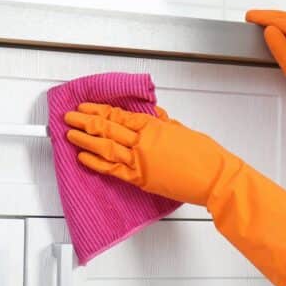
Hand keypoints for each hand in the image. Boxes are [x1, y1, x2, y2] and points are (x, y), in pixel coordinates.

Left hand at [64, 102, 285, 285]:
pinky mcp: (141, 178)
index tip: (86, 106)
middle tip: (69, 116)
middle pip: (108, 128)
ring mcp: (141, 160)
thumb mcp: (184, 131)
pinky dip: (95, 162)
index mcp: (155, 126)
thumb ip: (166, 124)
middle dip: (86, 121)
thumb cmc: (206, 156)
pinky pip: (112, 169)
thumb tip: (154, 115)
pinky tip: (82, 156)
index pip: (120, 115)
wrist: (215, 177)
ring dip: (85, 138)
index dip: (100, 110)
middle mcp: (144, 141)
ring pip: (106, 146)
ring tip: (69, 133)